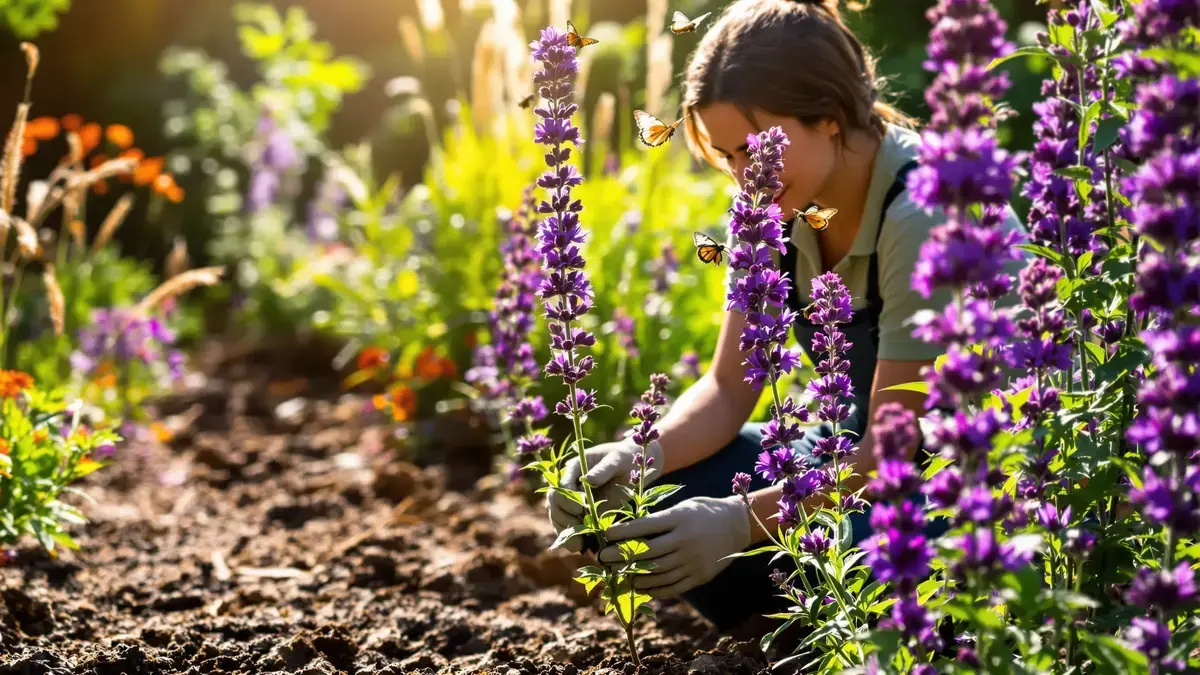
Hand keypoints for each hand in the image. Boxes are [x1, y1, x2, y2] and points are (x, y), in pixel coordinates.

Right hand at [546, 438, 663, 552]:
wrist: (629, 468)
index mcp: (574, 468)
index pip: (561, 484)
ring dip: (565, 530)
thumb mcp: (617, 459)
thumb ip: (604, 469)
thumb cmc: (623, 458)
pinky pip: (567, 527)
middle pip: (554, 502)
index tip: (582, 507)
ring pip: (557, 517)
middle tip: (580, 526)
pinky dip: (569, 537)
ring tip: (578, 543)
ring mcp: (572, 501)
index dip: (568, 498)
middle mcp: (568, 485)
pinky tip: (577, 547)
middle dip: (564, 516)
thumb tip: (588, 480)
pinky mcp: (579, 514)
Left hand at [597, 495, 749, 597]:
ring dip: (634, 575)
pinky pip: (673, 587)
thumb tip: (629, 530)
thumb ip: (661, 519)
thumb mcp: (683, 507)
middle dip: (622, 556)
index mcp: (681, 518)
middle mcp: (686, 540)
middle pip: (648, 552)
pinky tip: (639, 588)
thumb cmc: (704, 511)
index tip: (606, 534)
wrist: (738, 525)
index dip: (623, 532)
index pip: (645, 526)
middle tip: (603, 558)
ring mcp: (694, 560)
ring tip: (617, 575)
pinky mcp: (700, 576)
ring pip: (658, 572)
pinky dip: (653, 589)